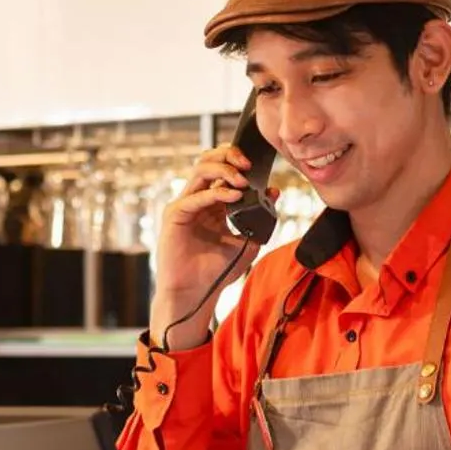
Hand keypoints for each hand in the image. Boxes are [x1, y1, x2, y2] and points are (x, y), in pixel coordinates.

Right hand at [148, 146, 276, 350]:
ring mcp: (185, 205)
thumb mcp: (247, 241)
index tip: (258, 166)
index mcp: (213, 202)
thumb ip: (261, 217)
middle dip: (228, 155)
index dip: (238, 161)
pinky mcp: (175, 215)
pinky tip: (234, 196)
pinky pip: (195, 197)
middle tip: (248, 163)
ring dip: (223, 170)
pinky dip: (215, 193)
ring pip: (200, 171)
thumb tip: (275, 192)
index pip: (222, 168)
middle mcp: (197, 199)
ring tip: (242, 180)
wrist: (196, 294)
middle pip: (208, 161)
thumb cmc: (217, 271)